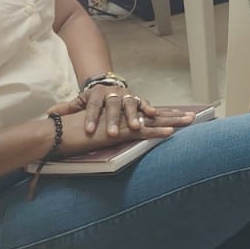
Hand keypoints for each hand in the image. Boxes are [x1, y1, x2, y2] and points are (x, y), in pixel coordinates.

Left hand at [48, 83, 161, 136]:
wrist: (107, 87)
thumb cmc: (93, 101)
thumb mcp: (80, 102)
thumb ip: (67, 108)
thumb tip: (50, 114)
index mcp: (96, 94)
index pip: (93, 106)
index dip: (91, 118)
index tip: (88, 131)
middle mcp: (112, 93)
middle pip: (113, 105)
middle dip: (113, 119)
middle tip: (112, 133)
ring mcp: (126, 95)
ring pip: (130, 104)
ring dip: (133, 115)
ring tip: (135, 127)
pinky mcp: (137, 98)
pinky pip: (143, 102)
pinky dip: (148, 107)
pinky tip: (153, 114)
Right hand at [52, 105, 189, 156]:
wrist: (56, 132)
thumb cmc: (70, 132)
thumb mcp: (89, 130)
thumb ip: (99, 130)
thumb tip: (108, 135)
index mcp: (117, 116)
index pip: (143, 113)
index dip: (161, 114)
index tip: (176, 114)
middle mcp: (121, 116)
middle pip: (153, 115)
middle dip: (173, 116)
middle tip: (193, 117)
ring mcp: (120, 124)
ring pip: (151, 120)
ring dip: (172, 121)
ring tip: (190, 121)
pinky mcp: (116, 132)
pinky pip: (140, 132)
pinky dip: (155, 132)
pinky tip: (170, 133)